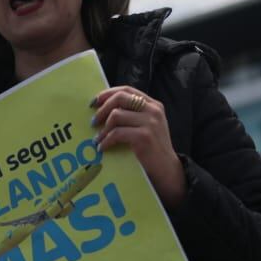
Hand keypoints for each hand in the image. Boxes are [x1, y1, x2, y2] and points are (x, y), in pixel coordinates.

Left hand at [91, 87, 184, 209]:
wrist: (167, 170)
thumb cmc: (153, 150)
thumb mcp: (147, 126)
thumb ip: (132, 115)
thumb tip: (103, 110)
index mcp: (153, 105)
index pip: (126, 89)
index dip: (108, 93)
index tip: (94, 102)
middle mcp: (153, 110)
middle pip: (120, 98)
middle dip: (102, 109)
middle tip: (93, 122)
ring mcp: (150, 122)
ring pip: (116, 115)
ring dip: (103, 129)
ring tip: (98, 139)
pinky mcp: (144, 136)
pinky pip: (117, 133)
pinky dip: (106, 140)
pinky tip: (102, 148)